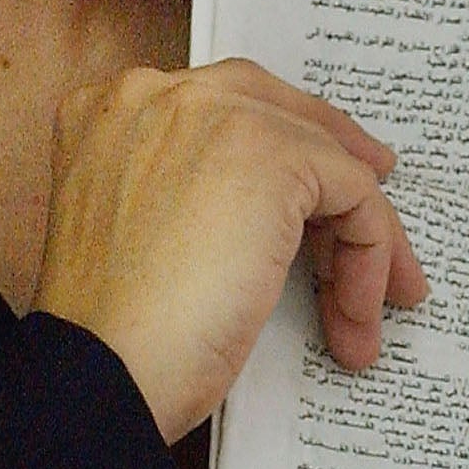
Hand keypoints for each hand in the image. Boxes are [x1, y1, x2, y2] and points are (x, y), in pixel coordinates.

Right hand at [34, 58, 427, 442]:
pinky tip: (353, 317)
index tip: (317, 193)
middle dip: (336, 171)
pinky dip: (368, 256)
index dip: (281, 150)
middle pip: (280, 115)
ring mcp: (214, 115)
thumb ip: (191, 193)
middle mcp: (157, 94)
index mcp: (111, 111)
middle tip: (370, 226)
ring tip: (360, 317)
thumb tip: (279, 210)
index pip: (224, 109)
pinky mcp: (272, 155)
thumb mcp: (142, 235)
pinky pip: (355, 194)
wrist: (98, 374)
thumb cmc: (110, 337)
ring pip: (324, 159)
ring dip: (358, 242)